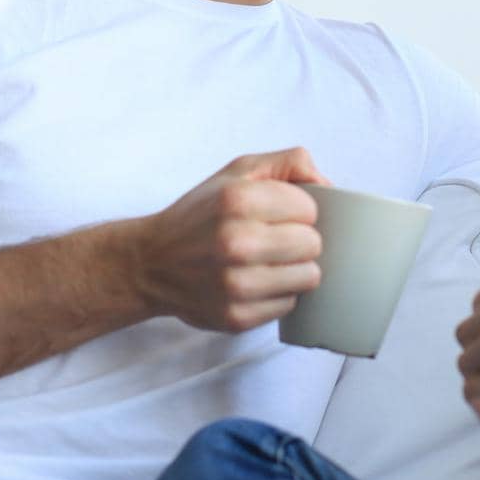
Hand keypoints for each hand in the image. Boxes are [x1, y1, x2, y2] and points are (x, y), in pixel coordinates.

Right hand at [127, 148, 328, 332]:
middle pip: (313, 244)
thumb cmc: (201, 214)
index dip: (299, 210)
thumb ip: (289, 163)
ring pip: (309, 277)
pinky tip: (256, 282)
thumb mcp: (238, 172)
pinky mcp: (236, 317)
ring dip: (294, 269)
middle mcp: (235, 242)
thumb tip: (328, 185)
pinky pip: (289, 305)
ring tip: (268, 261)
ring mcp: (235, 284)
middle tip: (276, 239)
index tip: (279, 214)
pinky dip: (278, 294)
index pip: (310, 208)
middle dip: (300, 239)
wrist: (151, 263)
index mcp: (237, 200)